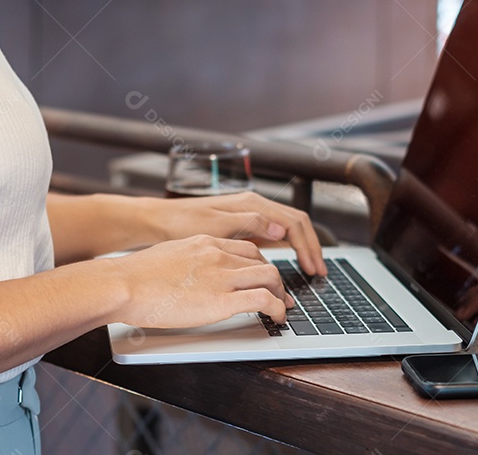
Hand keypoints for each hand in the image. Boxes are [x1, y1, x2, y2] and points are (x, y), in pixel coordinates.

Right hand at [108, 235, 294, 326]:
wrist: (124, 284)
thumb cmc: (135, 276)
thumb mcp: (167, 256)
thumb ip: (186, 261)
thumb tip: (187, 276)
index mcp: (204, 242)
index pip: (246, 248)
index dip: (260, 265)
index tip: (263, 278)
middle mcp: (218, 254)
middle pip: (263, 261)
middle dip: (275, 280)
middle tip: (279, 295)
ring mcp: (222, 275)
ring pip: (271, 276)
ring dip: (280, 294)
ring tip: (280, 309)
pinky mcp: (222, 299)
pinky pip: (263, 300)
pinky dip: (277, 309)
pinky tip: (276, 318)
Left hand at [152, 192, 327, 275]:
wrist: (157, 221)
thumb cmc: (181, 223)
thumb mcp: (215, 226)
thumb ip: (250, 225)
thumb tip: (282, 230)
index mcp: (251, 204)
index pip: (294, 223)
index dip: (308, 247)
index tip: (313, 269)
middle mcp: (254, 206)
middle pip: (296, 224)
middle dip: (312, 248)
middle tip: (320, 273)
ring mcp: (249, 215)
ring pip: (287, 229)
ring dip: (302, 248)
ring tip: (310, 271)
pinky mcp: (242, 227)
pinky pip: (274, 236)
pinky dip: (287, 250)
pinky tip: (287, 266)